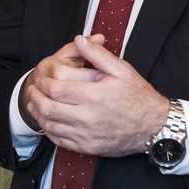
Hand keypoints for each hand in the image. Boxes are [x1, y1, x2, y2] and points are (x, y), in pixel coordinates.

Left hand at [24, 35, 167, 156]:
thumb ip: (98, 54)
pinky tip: (49, 121)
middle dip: (35, 97)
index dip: (42, 82)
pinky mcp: (89, 148)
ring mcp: (88, 136)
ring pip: (51, 126)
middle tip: (32, 89)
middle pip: (48, 108)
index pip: (55, 89)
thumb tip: (79, 39)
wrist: (155, 127)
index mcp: (95, 96)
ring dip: (38, 114)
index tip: (40, 77)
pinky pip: (60, 141)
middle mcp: (89, 118)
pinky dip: (49, 130)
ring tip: (35, 103)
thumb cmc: (139, 97)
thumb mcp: (122, 70)